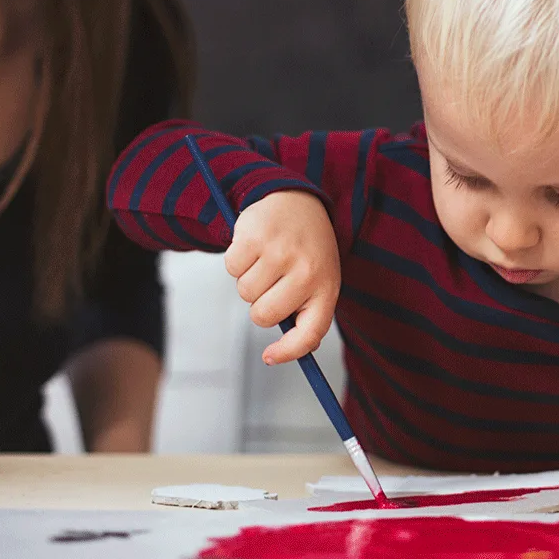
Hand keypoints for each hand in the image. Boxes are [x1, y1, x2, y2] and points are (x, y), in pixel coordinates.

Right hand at [224, 190, 340, 364]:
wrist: (299, 202)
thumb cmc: (307, 250)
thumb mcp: (318, 280)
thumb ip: (306, 314)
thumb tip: (281, 354)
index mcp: (327, 287)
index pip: (310, 333)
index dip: (288, 352)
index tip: (269, 357)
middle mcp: (307, 271)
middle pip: (263, 316)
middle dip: (260, 304)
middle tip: (273, 282)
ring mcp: (281, 253)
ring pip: (244, 293)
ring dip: (249, 279)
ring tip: (267, 258)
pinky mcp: (256, 237)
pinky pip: (231, 269)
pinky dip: (237, 261)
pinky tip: (256, 246)